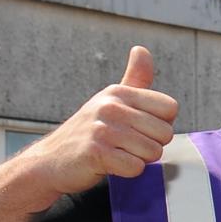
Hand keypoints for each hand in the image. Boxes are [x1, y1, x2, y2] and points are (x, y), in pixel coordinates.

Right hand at [24, 47, 179, 198]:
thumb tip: (141, 49)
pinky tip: (110, 165)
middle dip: (150, 145)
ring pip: (153, 152)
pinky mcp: (97, 153)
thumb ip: (134, 79)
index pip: (170, 108)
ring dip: (138, 159)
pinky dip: (127, 172)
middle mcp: (111, 106)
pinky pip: (136, 167)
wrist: (51, 160)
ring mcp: (103, 129)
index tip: (138, 128)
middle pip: (165, 133)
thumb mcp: (110, 100)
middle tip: (125, 145)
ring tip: (116, 154)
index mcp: (119, 92)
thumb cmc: (88, 132)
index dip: (159, 124)